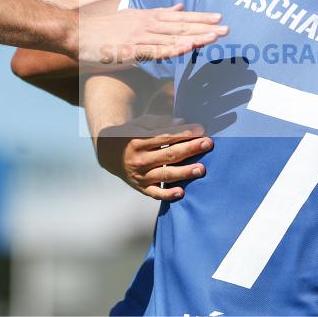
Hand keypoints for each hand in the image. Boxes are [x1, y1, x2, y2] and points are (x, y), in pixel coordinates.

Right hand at [78, 3, 227, 65]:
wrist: (73, 30)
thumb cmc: (100, 27)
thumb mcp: (131, 15)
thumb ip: (156, 12)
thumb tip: (178, 7)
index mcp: (146, 16)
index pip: (178, 16)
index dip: (199, 17)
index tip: (219, 18)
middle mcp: (145, 24)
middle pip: (180, 25)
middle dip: (205, 26)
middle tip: (228, 28)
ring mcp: (138, 36)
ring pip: (172, 37)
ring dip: (195, 37)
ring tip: (215, 38)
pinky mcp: (129, 51)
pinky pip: (155, 51)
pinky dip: (173, 49)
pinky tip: (187, 49)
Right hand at [96, 114, 212, 199]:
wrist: (109, 153)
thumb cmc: (131, 135)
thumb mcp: (140, 124)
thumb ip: (160, 123)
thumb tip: (182, 122)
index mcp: (139, 140)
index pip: (165, 136)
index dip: (184, 133)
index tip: (201, 129)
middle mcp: (140, 159)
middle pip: (169, 154)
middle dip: (190, 149)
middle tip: (208, 144)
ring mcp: (140, 175)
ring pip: (165, 174)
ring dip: (184, 172)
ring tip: (201, 169)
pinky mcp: (142, 188)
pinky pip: (156, 193)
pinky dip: (168, 194)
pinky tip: (182, 193)